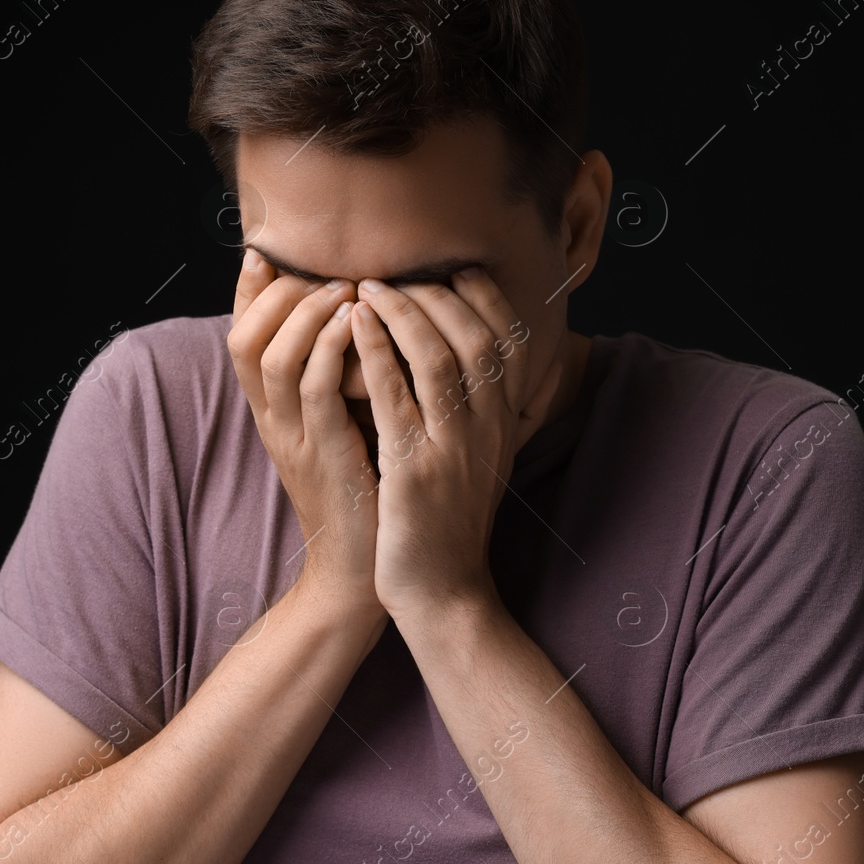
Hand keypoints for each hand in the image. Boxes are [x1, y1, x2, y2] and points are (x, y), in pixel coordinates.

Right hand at [227, 250, 381, 618]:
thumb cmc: (369, 491)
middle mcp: (273, 420)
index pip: (243, 336)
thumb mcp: (347, 425)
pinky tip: (357, 324)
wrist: (367, 570)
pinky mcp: (323, 454)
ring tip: (343, 288)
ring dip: (306, 314)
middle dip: (277, 293)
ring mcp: (293, 438)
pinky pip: (313, 389)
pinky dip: (330, 348)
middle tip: (322, 270)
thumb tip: (363, 319)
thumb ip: (343, 377)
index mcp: (275, 411)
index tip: (266, 253)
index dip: (248, 292)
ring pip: (272, 356)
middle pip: (244, 338)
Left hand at [351, 267, 562, 618]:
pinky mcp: (415, 471)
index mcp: (503, 424)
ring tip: (368, 287)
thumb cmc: (447, 522)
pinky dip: (377, 353)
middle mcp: (488, 430)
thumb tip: (486, 357)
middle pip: (476, 336)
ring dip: (403, 312)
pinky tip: (354, 327)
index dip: (482, 295)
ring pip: (440, 358)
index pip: (509, 339)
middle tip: (394, 271)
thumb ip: (481, 409)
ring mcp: (455, 450)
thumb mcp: (479, 459)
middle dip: (435, 293)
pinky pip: (398, 398)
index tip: (450, 268)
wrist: (442, 594)